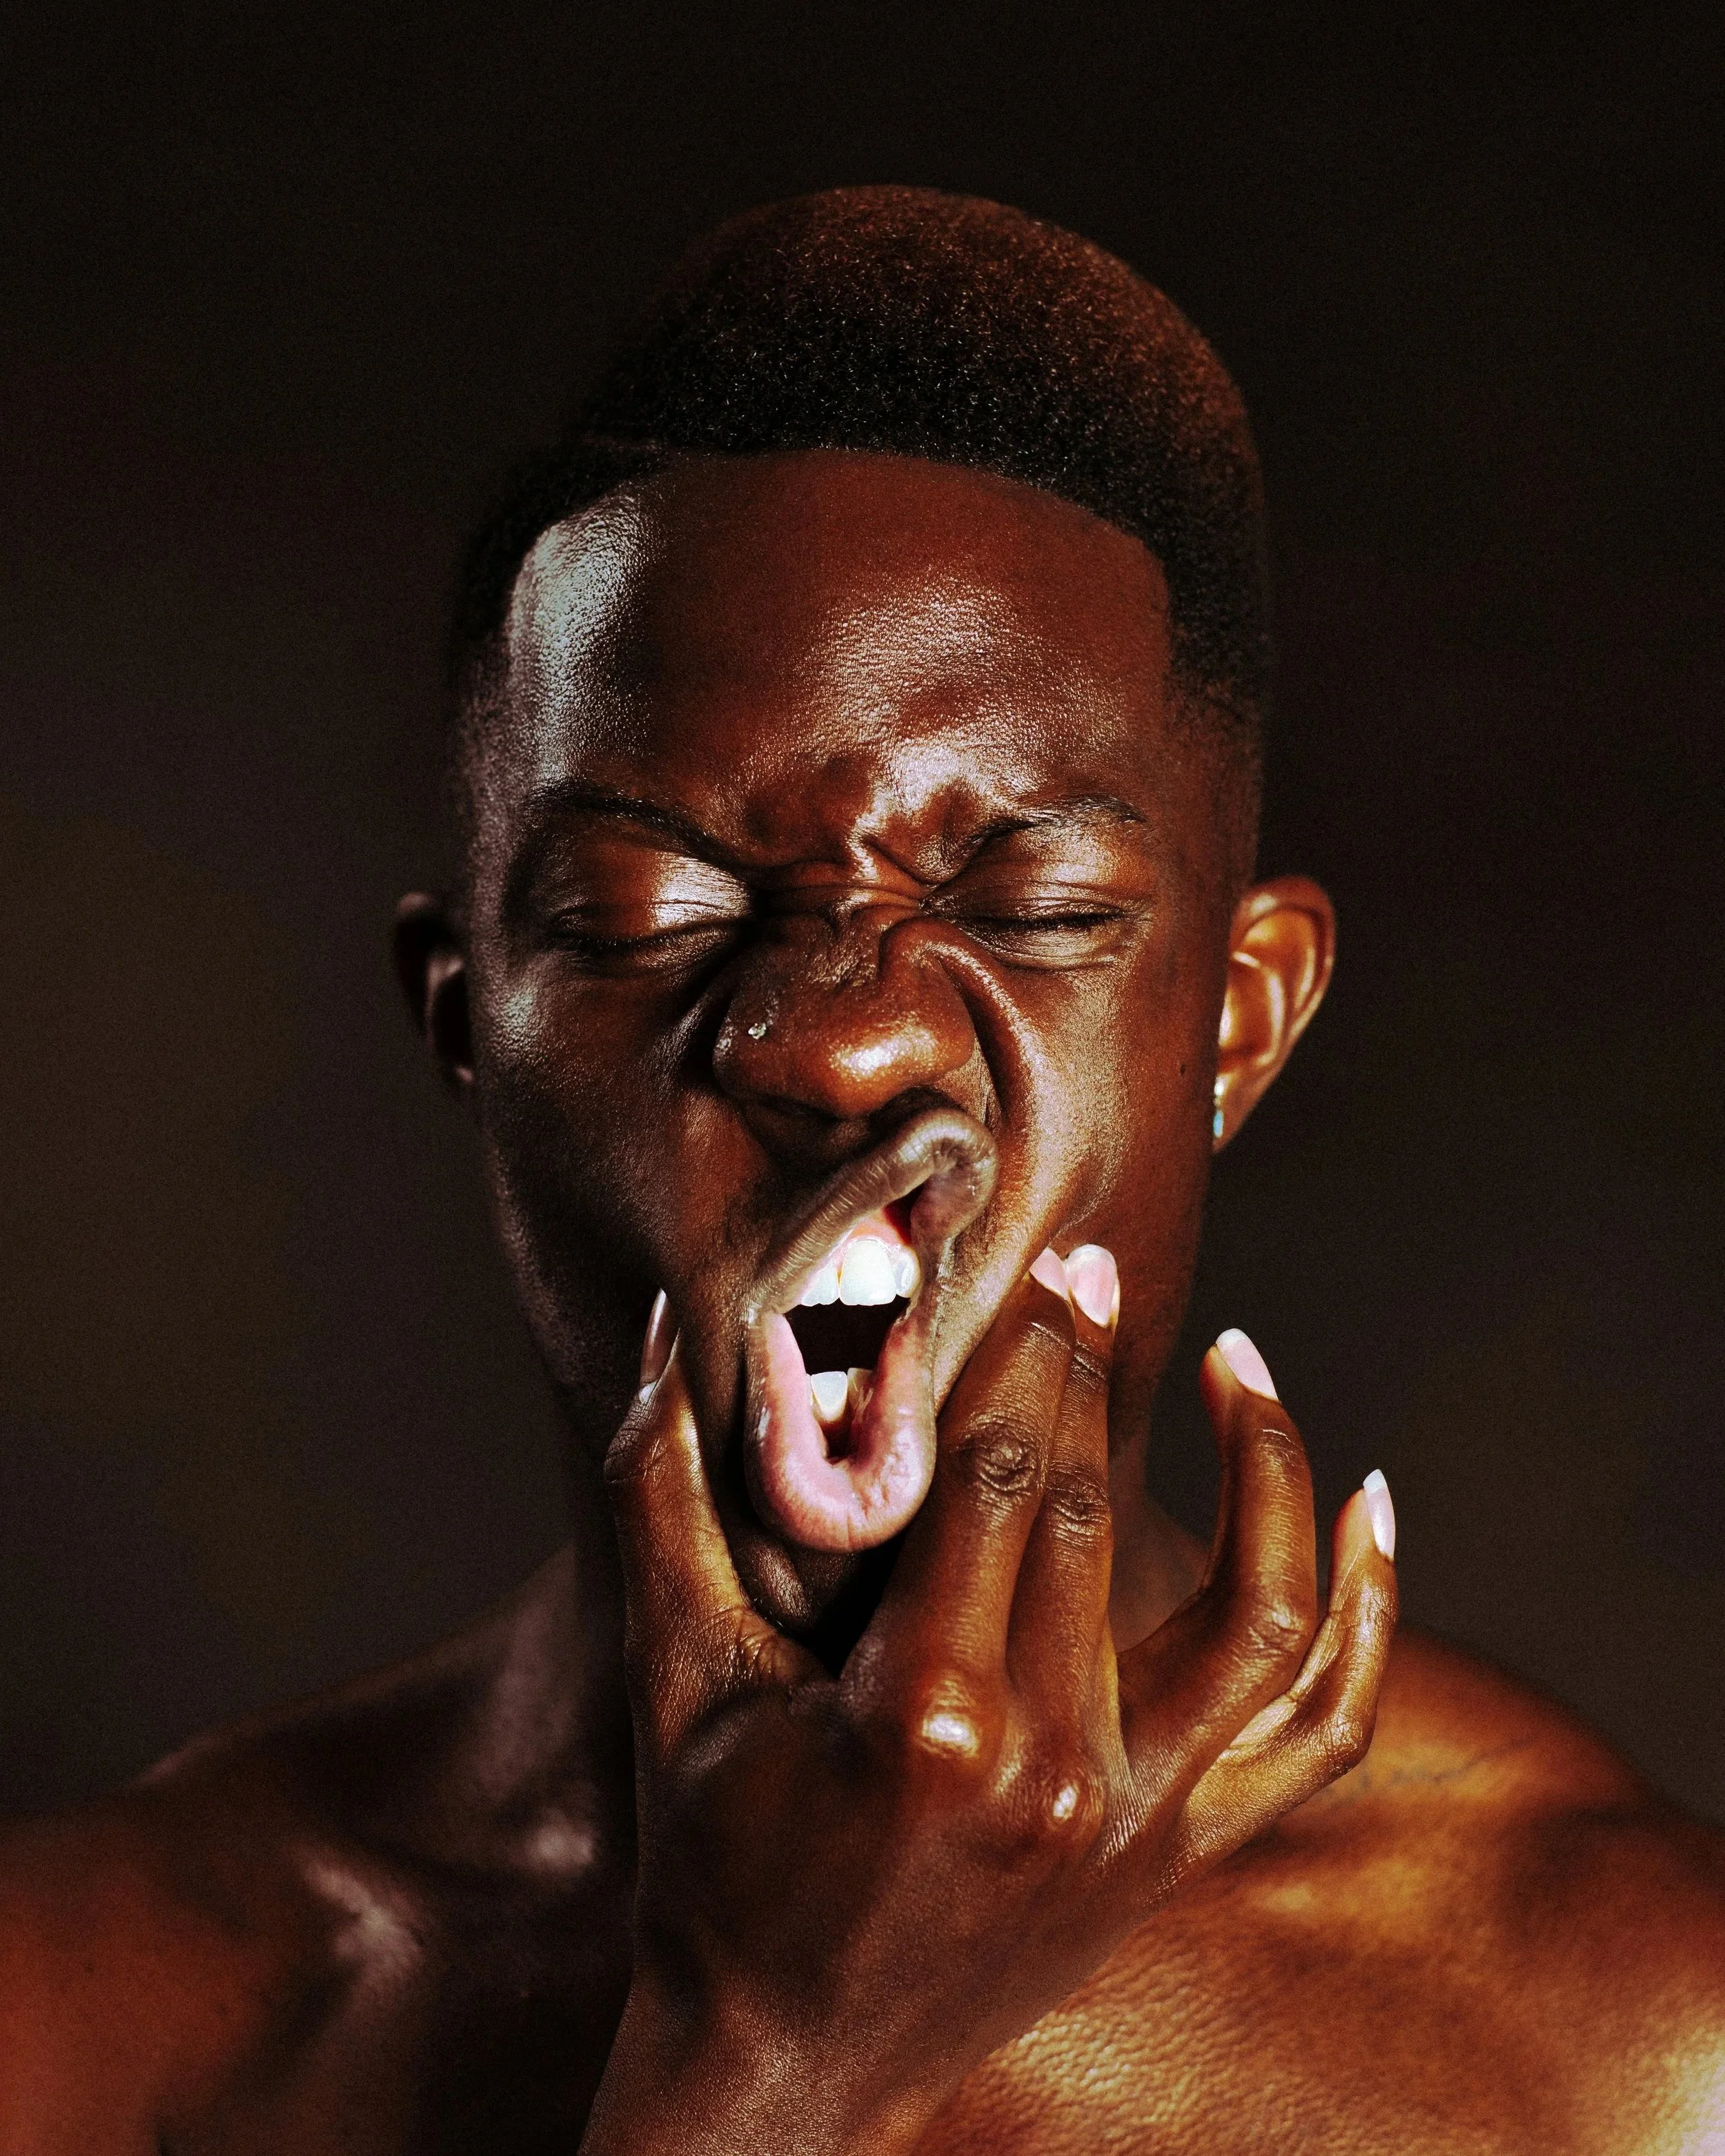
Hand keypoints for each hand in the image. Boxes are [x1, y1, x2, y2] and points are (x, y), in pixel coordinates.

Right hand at [582, 1257, 1396, 2154]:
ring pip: (1255, 1613)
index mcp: (922, 1720)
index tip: (1031, 1261)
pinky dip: (1365, 1617)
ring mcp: (1130, 1823)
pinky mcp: (1173, 1857)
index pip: (993, 1477)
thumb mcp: (673, 1681)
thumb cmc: (712, 1869)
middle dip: (1089, 1371)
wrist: (783, 2073)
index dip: (1017, 1353)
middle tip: (1091, 1265)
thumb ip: (658, 1492)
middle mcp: (1049, 1770)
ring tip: (1249, 1362)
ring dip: (1269, 1469)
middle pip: (1092, 1512)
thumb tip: (657, 1328)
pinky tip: (1373, 1507)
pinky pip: (1314, 1731)